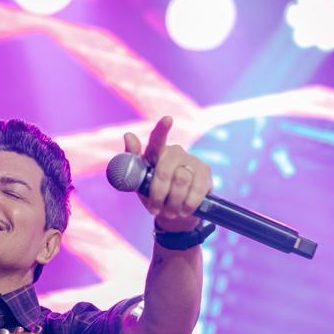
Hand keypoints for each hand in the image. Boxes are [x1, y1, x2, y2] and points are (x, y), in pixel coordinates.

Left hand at [123, 116, 212, 232]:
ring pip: (182, 180)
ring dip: (173, 202)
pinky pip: (197, 189)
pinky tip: (185, 210)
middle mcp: (175, 152)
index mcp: (156, 153)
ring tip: (170, 212)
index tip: (167, 119)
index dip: (162, 129)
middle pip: (165, 171)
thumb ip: (131, 160)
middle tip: (155, 209)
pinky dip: (188, 204)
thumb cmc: (153, 194)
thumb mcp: (138, 182)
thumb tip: (128, 135)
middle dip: (158, 194)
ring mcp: (192, 160)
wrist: (175, 213)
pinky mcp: (205, 171)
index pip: (157, 139)